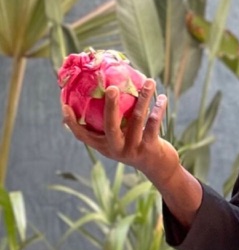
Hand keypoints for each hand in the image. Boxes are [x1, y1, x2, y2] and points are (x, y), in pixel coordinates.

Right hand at [62, 79, 178, 186]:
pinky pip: (154, 124)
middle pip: (110, 126)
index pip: (83, 136)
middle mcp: (116, 149)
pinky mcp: (149, 148)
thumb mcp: (122, 136)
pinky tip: (162, 97)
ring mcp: (133, 149)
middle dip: (111, 106)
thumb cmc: (137, 143)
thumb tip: (108, 92)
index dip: (72, 123)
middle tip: (112, 87)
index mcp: (105, 146)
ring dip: (144, 98)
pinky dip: (159, 108)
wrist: (159, 167)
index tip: (64, 106)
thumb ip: (114, 120)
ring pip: (138, 119)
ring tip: (149, 81)